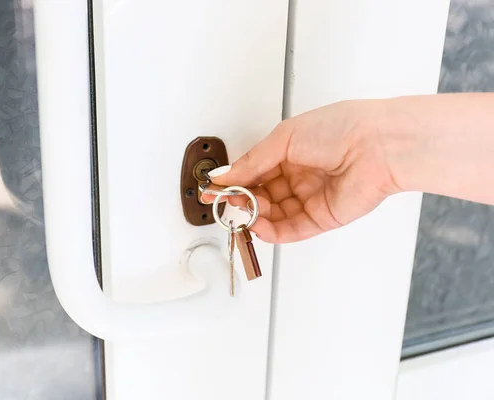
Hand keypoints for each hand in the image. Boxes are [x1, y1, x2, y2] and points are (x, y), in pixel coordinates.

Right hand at [202, 100, 400, 243]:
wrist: (378, 144)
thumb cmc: (340, 128)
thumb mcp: (284, 138)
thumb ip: (252, 162)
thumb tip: (225, 175)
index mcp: (289, 153)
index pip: (253, 172)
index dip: (233, 183)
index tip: (213, 192)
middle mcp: (298, 176)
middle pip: (260, 195)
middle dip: (242, 200)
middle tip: (226, 202)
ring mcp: (309, 198)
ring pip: (273, 215)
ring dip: (255, 216)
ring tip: (244, 211)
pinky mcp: (322, 218)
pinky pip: (292, 229)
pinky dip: (273, 231)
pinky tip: (259, 226)